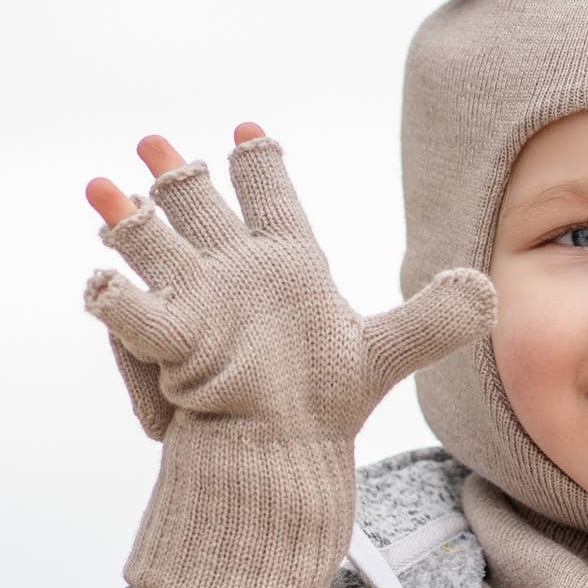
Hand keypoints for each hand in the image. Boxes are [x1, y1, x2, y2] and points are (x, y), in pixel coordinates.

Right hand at [77, 122, 496, 587]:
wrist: (278, 455)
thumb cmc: (323, 403)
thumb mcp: (386, 353)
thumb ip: (433, 319)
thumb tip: (487, 288)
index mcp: (285, 262)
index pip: (272, 197)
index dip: (260, 162)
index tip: (251, 131)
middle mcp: (233, 274)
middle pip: (201, 208)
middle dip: (180, 174)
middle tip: (156, 141)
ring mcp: (195, 307)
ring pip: (155, 248)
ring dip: (129, 218)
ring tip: (101, 188)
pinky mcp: (170, 349)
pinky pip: (134, 317)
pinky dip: (117, 301)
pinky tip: (100, 282)